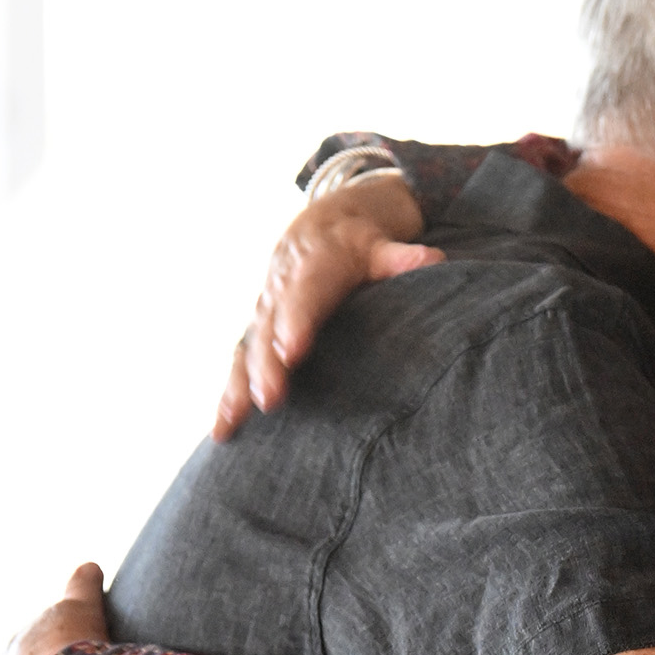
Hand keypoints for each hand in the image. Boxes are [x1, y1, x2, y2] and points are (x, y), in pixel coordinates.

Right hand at [212, 174, 441, 436]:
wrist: (322, 223)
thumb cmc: (360, 241)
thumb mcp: (381, 242)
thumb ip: (399, 257)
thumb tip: (431, 259)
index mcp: (315, 261)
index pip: (305, 291)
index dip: (296, 319)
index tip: (291, 351)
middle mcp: (283, 284)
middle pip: (270, 324)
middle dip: (266, 363)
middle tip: (268, 399)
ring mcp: (266, 308)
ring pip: (248, 345)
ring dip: (240, 383)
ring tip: (234, 421)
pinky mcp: (258, 329)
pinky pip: (240, 360)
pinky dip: (230, 393)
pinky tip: (223, 431)